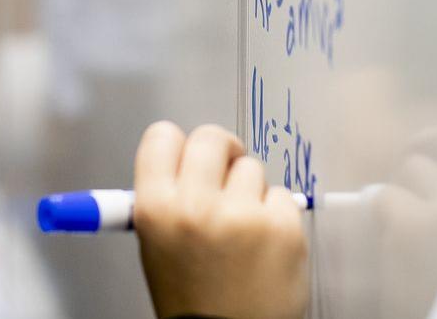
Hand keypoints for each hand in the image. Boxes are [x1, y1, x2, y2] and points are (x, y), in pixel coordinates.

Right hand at [133, 122, 307, 318]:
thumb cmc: (192, 299)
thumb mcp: (155, 246)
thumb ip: (164, 198)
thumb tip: (175, 160)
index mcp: (155, 209)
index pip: (162, 136)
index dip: (177, 144)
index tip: (188, 153)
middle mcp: (195, 207)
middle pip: (211, 138)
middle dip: (222, 152)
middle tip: (226, 171)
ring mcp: (242, 215)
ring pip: (251, 168)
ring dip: (250, 189)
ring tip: (242, 228)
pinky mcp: (282, 227)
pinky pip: (281, 196)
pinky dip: (276, 214)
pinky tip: (264, 243)